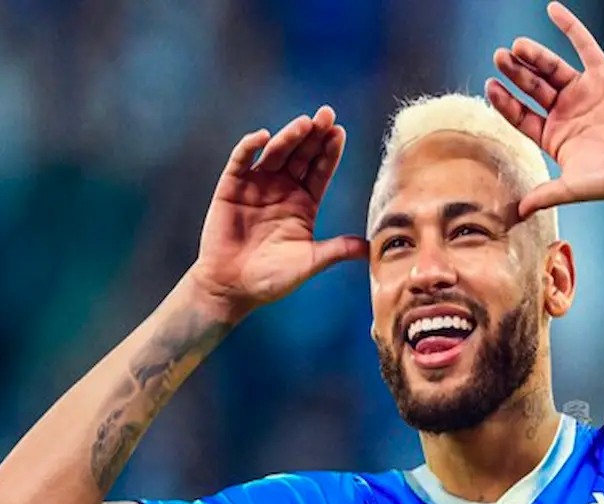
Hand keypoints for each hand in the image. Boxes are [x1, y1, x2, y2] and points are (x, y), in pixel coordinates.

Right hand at [188, 106, 367, 314]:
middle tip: (326, 115)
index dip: (330, 152)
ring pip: (275, 154)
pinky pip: (241, 162)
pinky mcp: (231, 189)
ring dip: (288, 137)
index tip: (340, 133)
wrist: (231, 289)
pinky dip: (250, 148)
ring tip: (303, 124)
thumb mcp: (310, 262)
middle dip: (314, 135)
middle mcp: (282, 189)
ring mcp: (257, 186)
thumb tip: (372, 247)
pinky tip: (263, 137)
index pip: (321, 171)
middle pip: (301, 155)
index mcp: (304, 203)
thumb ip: (338, 250)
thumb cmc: (271, 279)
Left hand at [486, 2, 603, 217]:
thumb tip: (517, 215)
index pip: (520, 114)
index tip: (490, 86)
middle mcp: (564, 111)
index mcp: (552, 135)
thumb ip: (545, 194)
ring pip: (552, 67)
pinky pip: (584, 46)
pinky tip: (552, 10)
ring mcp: (583, 92)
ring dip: (534, 56)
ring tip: (517, 46)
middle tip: (499, 58)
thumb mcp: (573, 187)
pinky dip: (570, 28)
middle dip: (515, 73)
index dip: (504, 101)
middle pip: (532, 88)